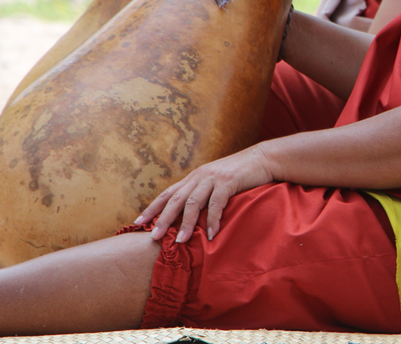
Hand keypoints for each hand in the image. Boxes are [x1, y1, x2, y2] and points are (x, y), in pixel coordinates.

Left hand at [135, 145, 274, 242]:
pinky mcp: (228, 181)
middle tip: (153, 236)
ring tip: (179, 241)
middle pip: (175, 199)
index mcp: (193, 178)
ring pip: (192, 202)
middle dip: (163, 218)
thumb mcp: (216, 183)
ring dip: (185, 223)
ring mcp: (213, 178)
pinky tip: (210, 234)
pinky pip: (216, 203)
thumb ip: (203, 196)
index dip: (152, 208)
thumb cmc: (239, 175)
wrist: (262, 159)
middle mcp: (199, 176)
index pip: (167, 193)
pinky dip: (212, 220)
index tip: (138, 222)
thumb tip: (191, 218)